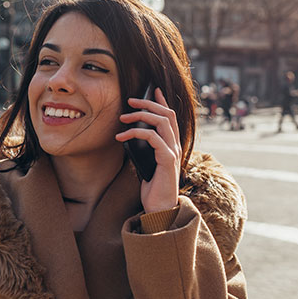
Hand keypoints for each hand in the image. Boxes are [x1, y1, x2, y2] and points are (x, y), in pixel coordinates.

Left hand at [116, 88, 180, 212]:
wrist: (160, 209)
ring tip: (123, 117)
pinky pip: (153, 138)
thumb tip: (129, 134)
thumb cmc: (152, 188)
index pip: (171, 117)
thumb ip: (143, 149)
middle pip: (167, 114)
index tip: (153, 89)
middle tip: (129, 100)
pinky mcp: (167, 159)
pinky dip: (136, 132)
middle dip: (148, 103)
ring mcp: (173, 152)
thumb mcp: (145, 163)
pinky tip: (121, 137)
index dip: (162, 101)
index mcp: (171, 145)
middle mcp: (175, 145)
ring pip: (162, 122)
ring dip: (140, 115)